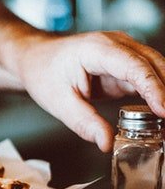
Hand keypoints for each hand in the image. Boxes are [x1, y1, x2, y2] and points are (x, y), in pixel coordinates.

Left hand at [16, 31, 164, 151]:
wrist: (35, 59)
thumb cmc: (43, 73)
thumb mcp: (59, 102)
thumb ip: (84, 122)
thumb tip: (106, 142)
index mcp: (98, 49)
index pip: (135, 67)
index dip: (154, 88)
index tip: (164, 110)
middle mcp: (116, 45)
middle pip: (153, 65)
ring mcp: (121, 54)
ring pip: (155, 70)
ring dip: (163, 92)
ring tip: (163, 121)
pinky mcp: (122, 67)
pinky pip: (145, 79)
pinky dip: (155, 95)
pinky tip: (158, 113)